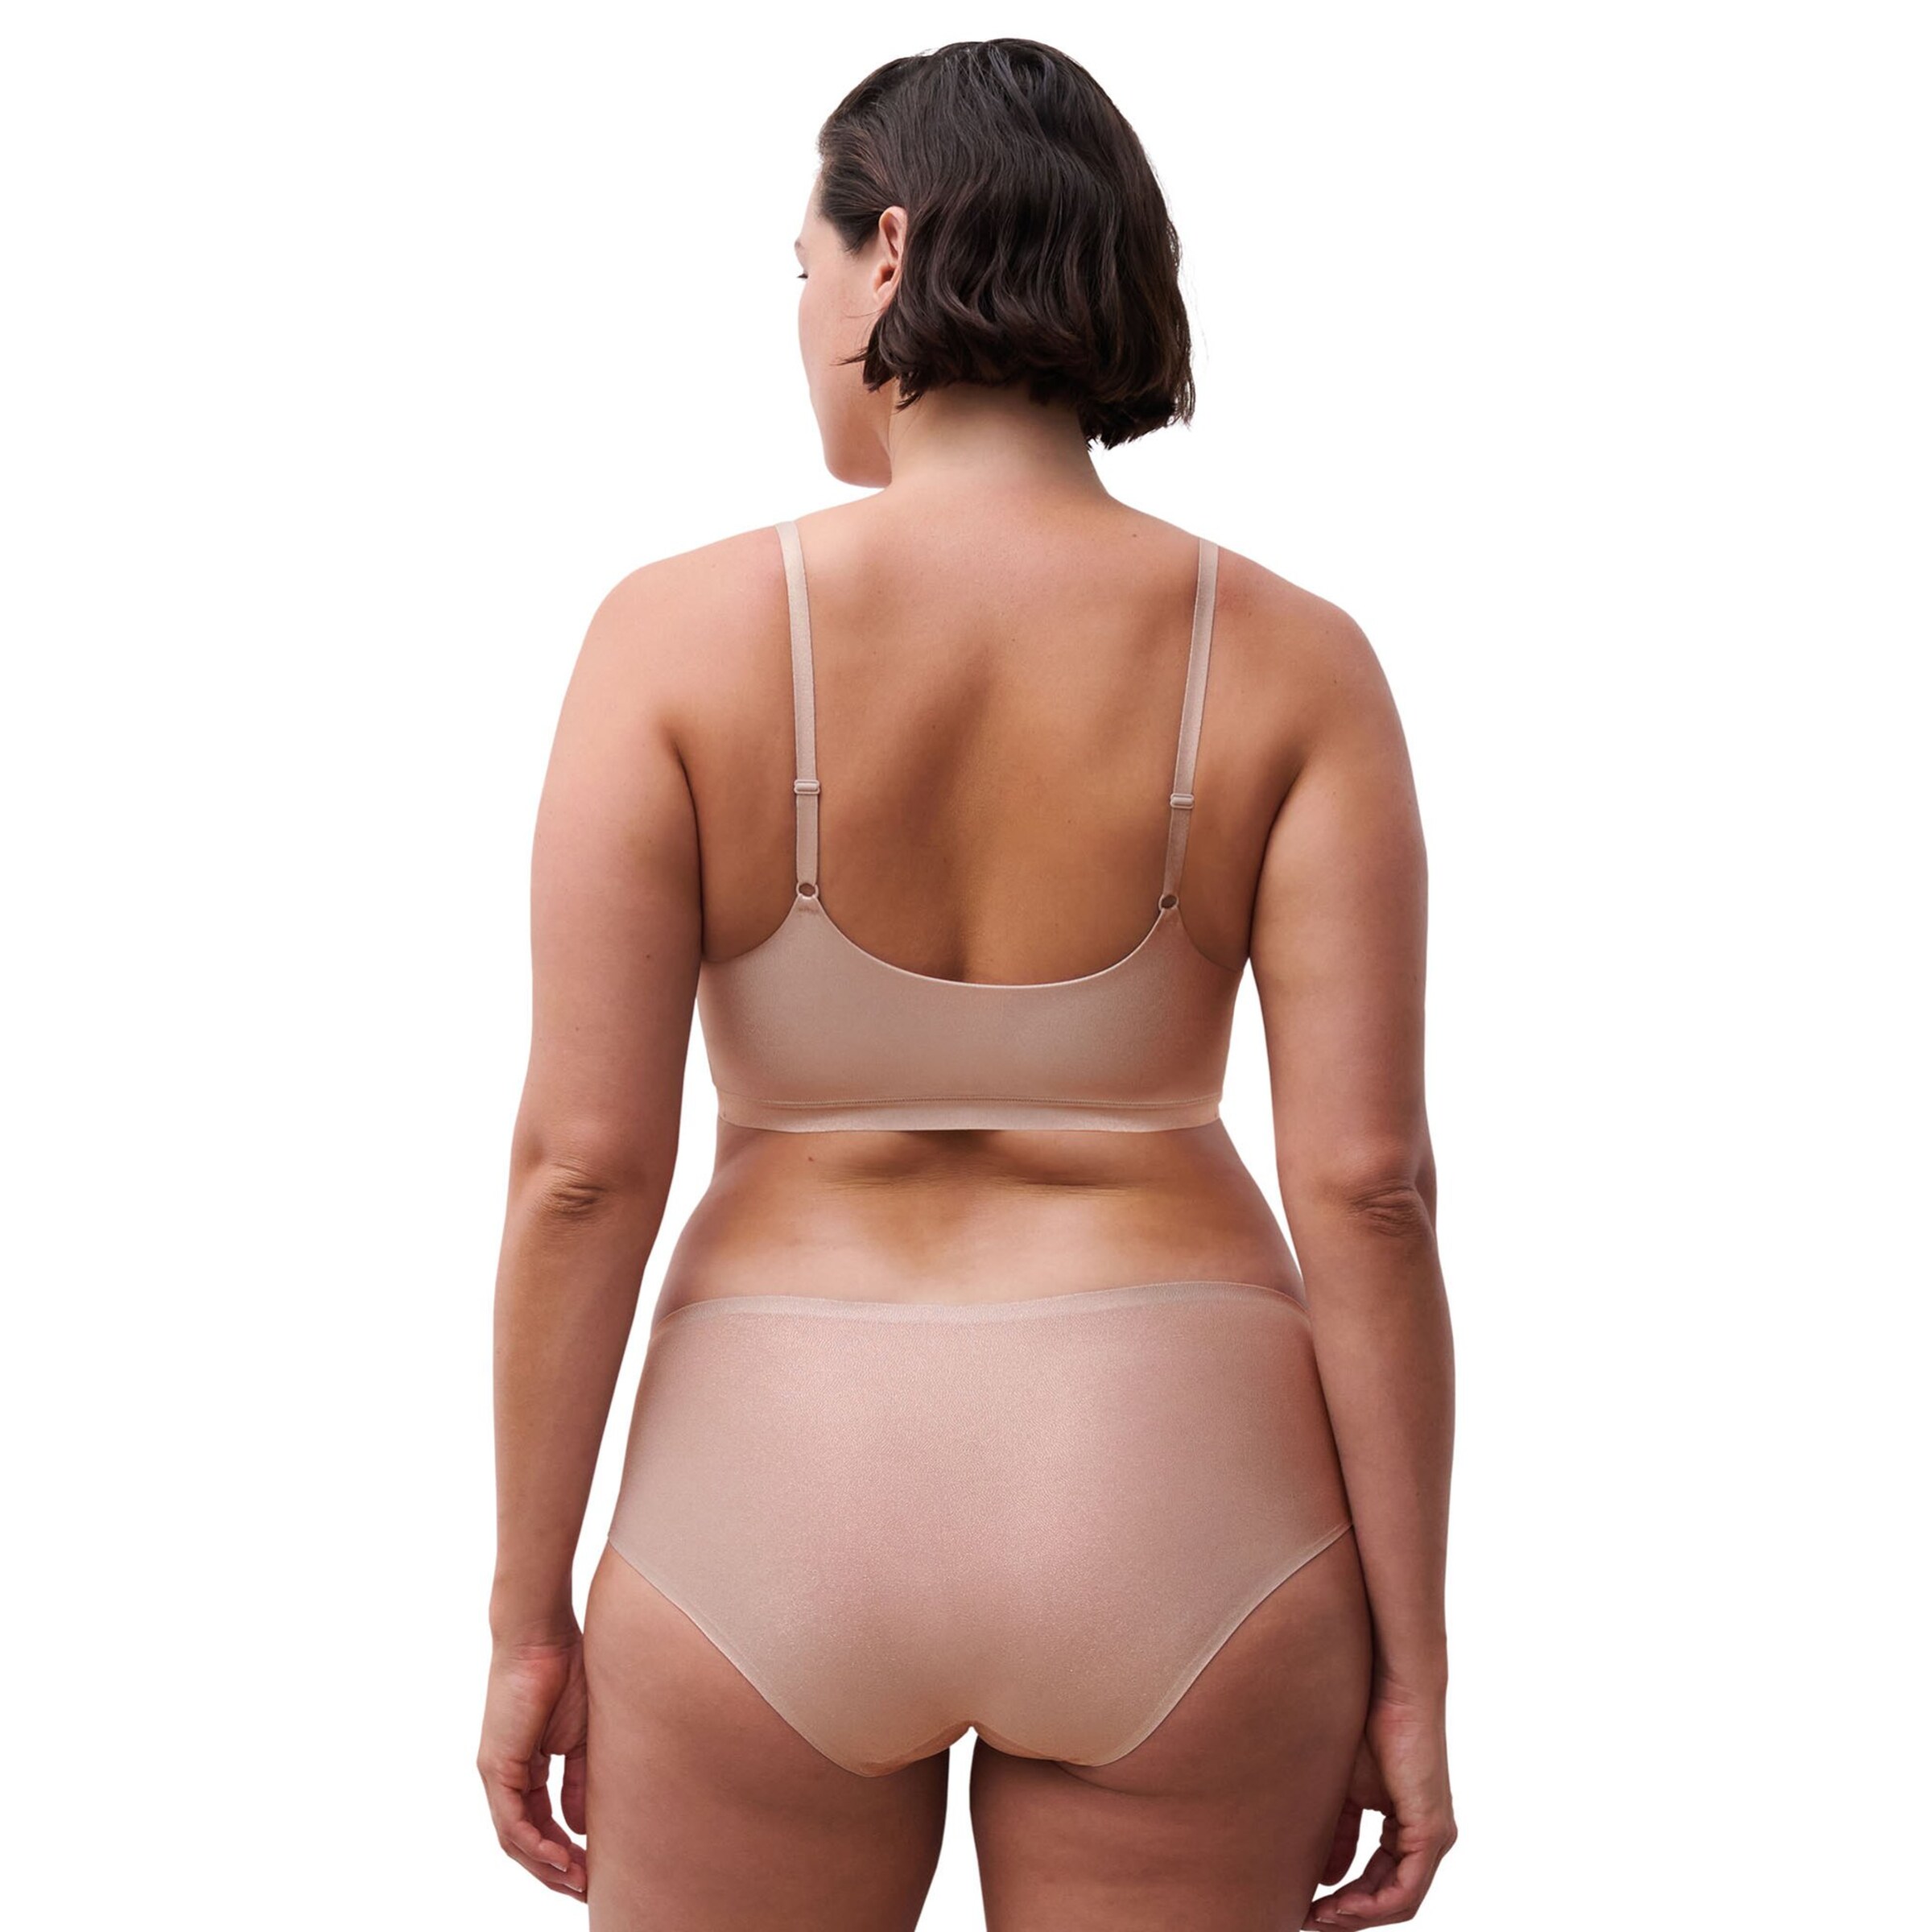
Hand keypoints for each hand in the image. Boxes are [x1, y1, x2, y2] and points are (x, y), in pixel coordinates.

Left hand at [478, 1629, 589, 1901]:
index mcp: (526, 1768)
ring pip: (516, 1840)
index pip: (542, 1824)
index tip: (596, 1869)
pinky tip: (561, 1857)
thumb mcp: (581, 1738)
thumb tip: (583, 1827)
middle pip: (526, 1841)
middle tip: (588, 1889)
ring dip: (546, 1867)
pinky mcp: (496, 1766)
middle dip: (557, 1871)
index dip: (567, 1851)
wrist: (543, 1635)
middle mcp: (506, 1777)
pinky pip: (512, 1821)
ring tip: (579, 1881)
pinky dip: (536, 1845)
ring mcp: (497, 1774)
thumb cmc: (566, 1671)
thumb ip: (579, 1782)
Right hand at [1304, 1686, 1455, 1926]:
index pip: (1379, 1882)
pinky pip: (1407, 1888)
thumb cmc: (1366, 1721)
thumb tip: (1326, 1877)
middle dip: (1347, 1915)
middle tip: (1308, 1920)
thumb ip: (1339, 1832)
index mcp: (1407, 1826)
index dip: (1344, 1901)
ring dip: (1357, 1916)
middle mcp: (1426, 1837)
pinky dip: (1373, 1904)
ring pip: (1399, 1900)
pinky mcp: (1431, 1829)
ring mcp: (1433, 1836)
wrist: (1389, 1684)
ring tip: (1318, 1917)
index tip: (1306, 1907)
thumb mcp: (1345, 1790)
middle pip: (1389, 1898)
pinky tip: (1341, 1904)